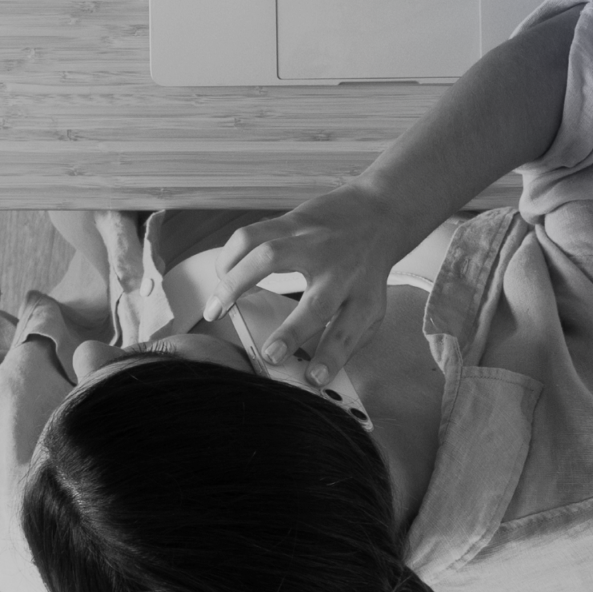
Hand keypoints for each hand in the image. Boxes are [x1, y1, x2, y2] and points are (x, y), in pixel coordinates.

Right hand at [201, 183, 426, 386]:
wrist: (378, 212)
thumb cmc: (366, 270)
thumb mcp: (371, 303)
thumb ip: (346, 336)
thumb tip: (311, 372)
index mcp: (364, 298)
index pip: (351, 333)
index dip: (332, 358)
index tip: (313, 379)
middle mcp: (341, 272)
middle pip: (317, 304)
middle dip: (292, 333)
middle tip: (269, 355)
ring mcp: (315, 243)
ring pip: (270, 257)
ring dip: (236, 283)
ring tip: (215, 308)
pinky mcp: (292, 221)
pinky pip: (252, 235)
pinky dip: (230, 255)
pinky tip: (221, 274)